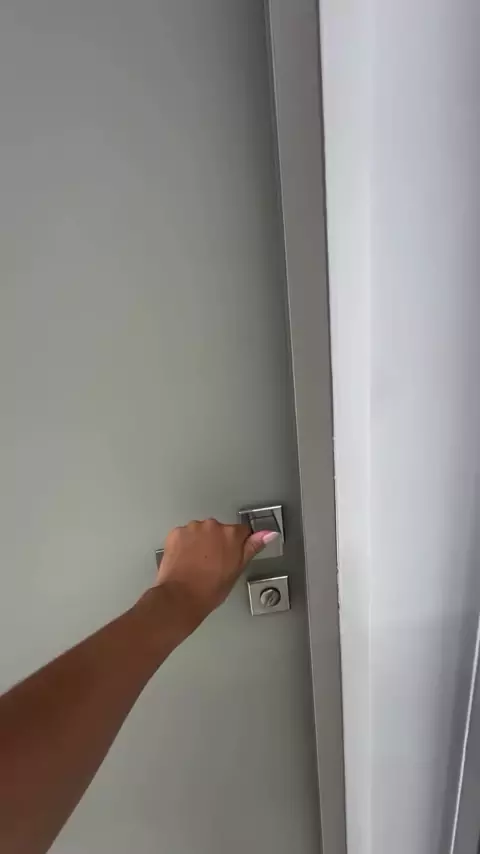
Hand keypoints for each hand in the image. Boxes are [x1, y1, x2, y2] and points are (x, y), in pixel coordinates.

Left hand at [154, 519, 278, 626]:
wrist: (181, 597)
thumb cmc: (209, 589)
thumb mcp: (237, 570)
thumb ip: (252, 547)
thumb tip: (268, 534)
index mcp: (232, 534)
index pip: (242, 531)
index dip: (237, 545)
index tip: (232, 555)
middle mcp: (213, 526)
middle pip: (219, 530)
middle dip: (217, 542)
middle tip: (213, 563)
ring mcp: (193, 528)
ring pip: (200, 531)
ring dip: (200, 541)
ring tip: (197, 564)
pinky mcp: (176, 533)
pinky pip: (184, 534)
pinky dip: (184, 544)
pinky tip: (185, 560)